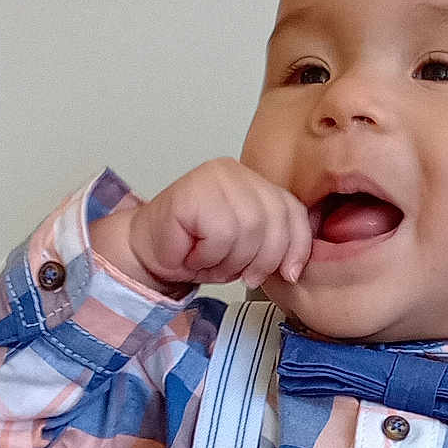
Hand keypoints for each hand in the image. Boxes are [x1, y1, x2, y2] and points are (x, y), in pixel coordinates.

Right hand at [115, 158, 314, 293]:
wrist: (149, 252)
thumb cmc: (196, 252)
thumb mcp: (248, 252)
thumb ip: (274, 247)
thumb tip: (295, 269)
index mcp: (255, 183)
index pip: (293, 210)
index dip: (297, 246)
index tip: (289, 274)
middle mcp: (237, 173)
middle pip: (274, 222)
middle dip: (260, 259)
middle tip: (237, 272)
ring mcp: (215, 176)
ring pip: (248, 229)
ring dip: (229, 260)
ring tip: (210, 260)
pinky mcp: (193, 187)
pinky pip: (221, 233)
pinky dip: (209, 255)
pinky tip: (194, 252)